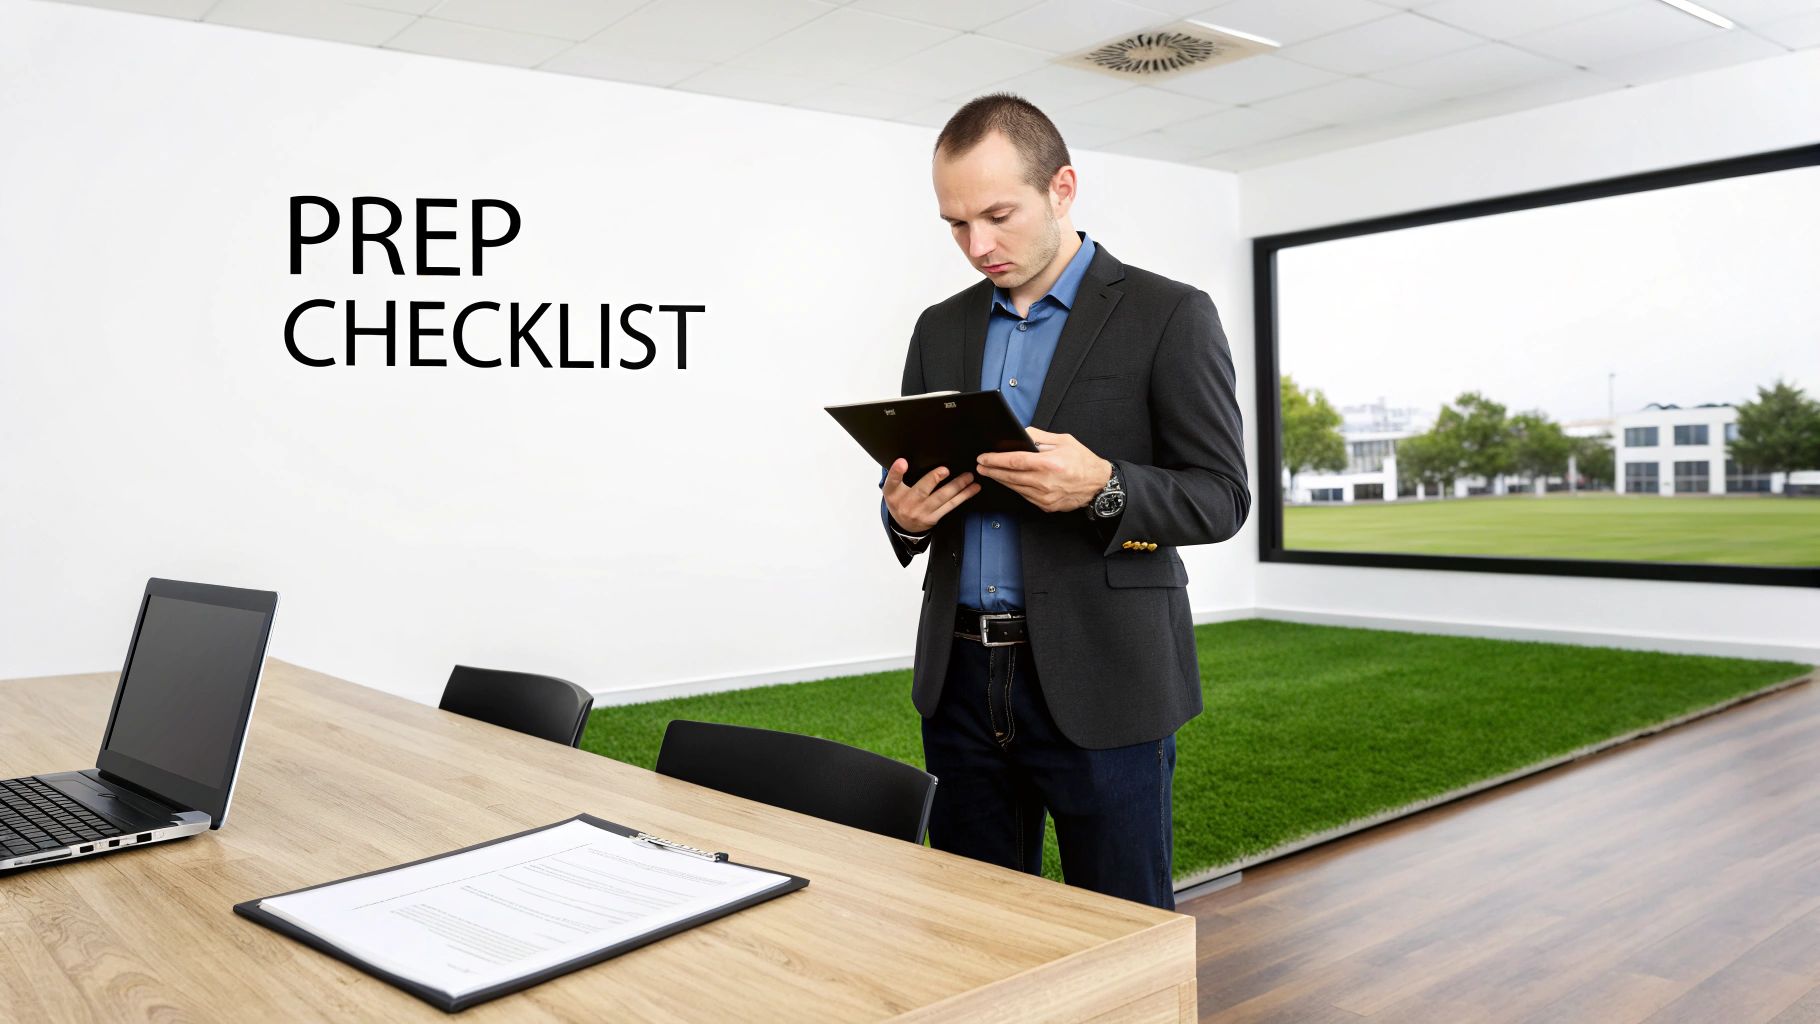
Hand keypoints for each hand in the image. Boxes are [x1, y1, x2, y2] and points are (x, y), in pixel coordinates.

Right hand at [883, 459, 978, 533]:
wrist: (903, 526)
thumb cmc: (900, 500)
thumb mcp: (893, 488)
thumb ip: (898, 474)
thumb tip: (907, 456)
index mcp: (893, 493)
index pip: (892, 481)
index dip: (896, 471)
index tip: (902, 462)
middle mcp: (906, 503)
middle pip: (921, 490)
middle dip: (934, 479)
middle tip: (945, 469)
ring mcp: (921, 512)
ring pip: (941, 497)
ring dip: (957, 486)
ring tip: (968, 476)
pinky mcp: (933, 518)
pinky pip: (950, 506)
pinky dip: (963, 496)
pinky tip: (973, 488)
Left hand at [975, 428, 1111, 512]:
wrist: (1099, 485)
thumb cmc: (1083, 462)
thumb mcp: (1064, 441)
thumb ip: (1040, 436)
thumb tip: (1021, 433)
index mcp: (1050, 463)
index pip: (1015, 461)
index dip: (996, 460)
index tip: (984, 457)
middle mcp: (1045, 482)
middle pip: (1010, 476)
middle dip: (992, 470)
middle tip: (980, 466)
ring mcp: (1045, 496)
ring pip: (1015, 488)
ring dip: (1001, 480)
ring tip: (990, 472)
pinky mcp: (1046, 505)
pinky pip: (1025, 496)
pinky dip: (1015, 488)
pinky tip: (1008, 481)